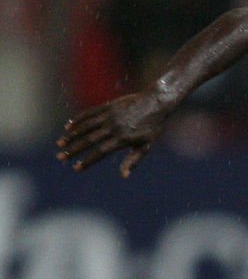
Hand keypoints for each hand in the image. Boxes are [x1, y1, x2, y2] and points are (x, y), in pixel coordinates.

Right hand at [56, 90, 171, 176]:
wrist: (156, 102)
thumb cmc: (152, 127)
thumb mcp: (146, 146)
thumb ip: (133, 160)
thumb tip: (123, 176)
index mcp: (123, 139)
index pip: (101, 152)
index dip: (88, 161)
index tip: (76, 168)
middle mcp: (114, 127)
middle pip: (89, 140)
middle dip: (73, 150)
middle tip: (60, 158)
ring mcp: (109, 116)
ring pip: (86, 126)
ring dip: (72, 135)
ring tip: (60, 144)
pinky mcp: (108, 106)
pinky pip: (89, 113)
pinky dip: (78, 120)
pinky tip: (68, 127)